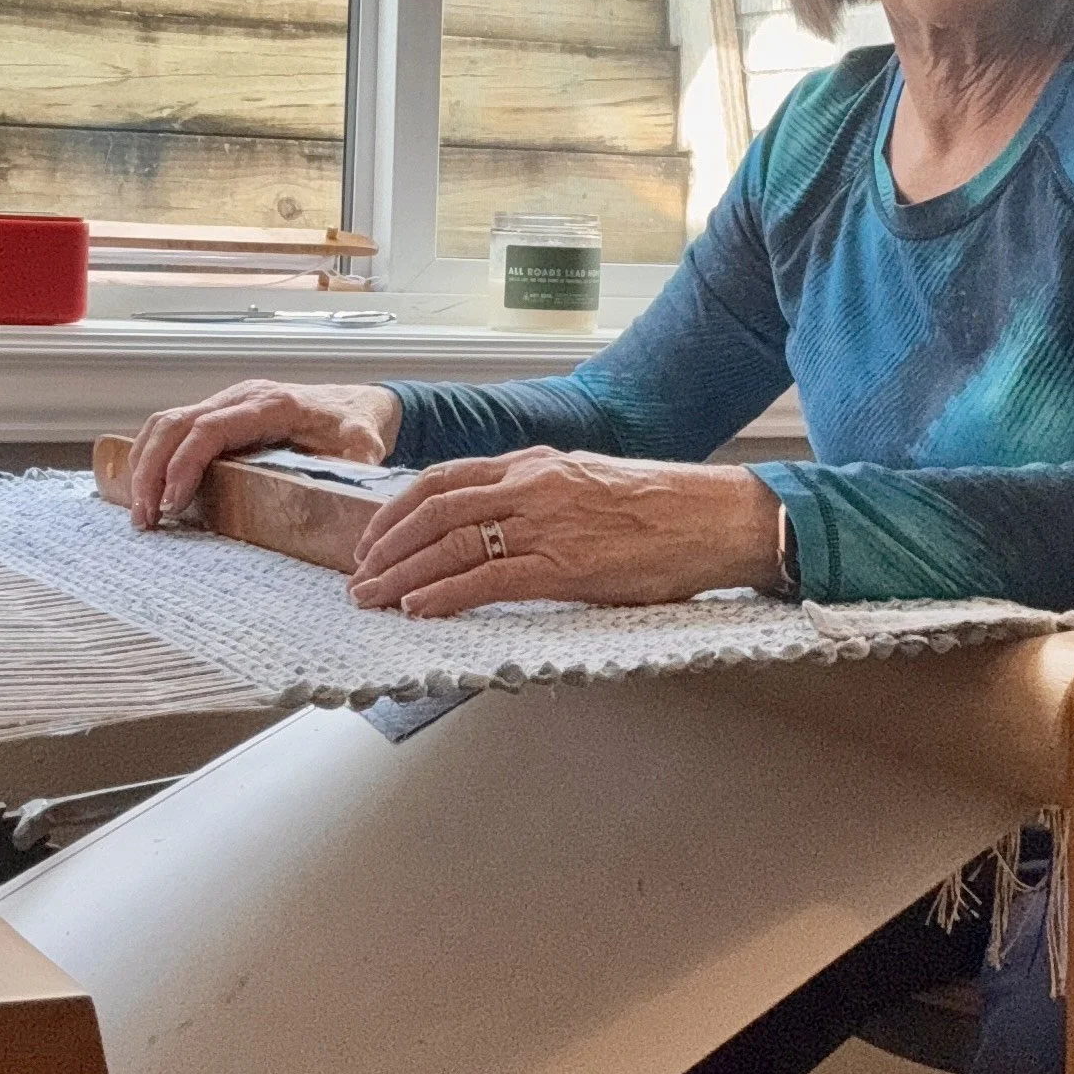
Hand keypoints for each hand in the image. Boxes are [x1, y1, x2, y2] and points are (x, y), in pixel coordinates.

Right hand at [124, 379, 401, 528]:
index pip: (210, 429)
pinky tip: (147, 489)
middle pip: (174, 424)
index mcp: (271, 405)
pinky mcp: (218, 413)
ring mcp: (225, 402)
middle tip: (146, 519)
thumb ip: (356, 467)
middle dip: (151, 471)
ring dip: (144, 465)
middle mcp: (241, 397)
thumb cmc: (355, 426)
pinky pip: (172, 428)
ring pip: (165, 423)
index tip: (173, 504)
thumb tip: (346, 497)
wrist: (355, 402)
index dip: (184, 465)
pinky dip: (151, 456)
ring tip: (142, 513)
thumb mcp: (364, 447)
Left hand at [349, 448, 782, 617]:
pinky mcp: (565, 565)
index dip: (396, 510)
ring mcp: (545, 524)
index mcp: (534, 464)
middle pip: (432, 509)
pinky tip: (418, 609)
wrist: (715, 516)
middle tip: (358, 575)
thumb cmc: (663, 507)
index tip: (373, 538)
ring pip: (449, 543)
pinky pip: (487, 579)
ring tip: (371, 599)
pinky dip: (444, 595)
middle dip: (384, 545)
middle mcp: (531, 485)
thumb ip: (539, 498)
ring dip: (400, 574)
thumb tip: (501, 526)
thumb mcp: (587, 485)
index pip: (443, 479)